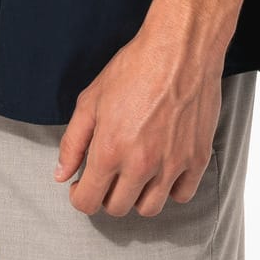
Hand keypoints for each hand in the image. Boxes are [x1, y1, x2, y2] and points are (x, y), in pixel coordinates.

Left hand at [53, 6, 223, 217]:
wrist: (179, 50)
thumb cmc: (133, 70)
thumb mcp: (90, 101)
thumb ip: (73, 142)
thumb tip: (61, 175)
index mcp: (109, 151)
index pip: (88, 202)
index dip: (80, 197)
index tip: (83, 185)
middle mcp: (140, 164)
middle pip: (117, 208)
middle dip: (106, 196)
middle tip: (108, 175)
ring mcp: (172, 165)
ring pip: (150, 209)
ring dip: (137, 197)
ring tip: (134, 174)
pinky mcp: (198, 159)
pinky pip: (182, 195)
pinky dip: (170, 189)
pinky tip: (162, 170)